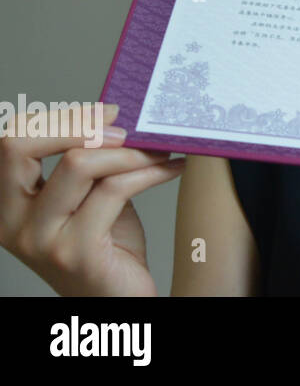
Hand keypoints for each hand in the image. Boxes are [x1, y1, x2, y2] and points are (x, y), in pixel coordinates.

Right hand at [0, 102, 183, 295]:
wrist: (120, 299)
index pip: (10, 142)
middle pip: (23, 146)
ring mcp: (40, 240)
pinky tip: (173, 167)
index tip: (106, 111)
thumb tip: (117, 113)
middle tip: (129, 128)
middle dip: (81, 125)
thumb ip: (88, 162)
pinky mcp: (76, 252)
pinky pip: (115, 189)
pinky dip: (152, 171)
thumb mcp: (88, 197)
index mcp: (8, 203)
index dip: (59, 117)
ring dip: (130, 150)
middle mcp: (12, 222)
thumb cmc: (107, 245)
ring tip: (159, 150)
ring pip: (78, 164)